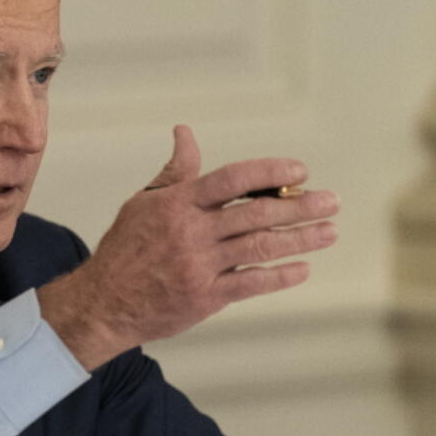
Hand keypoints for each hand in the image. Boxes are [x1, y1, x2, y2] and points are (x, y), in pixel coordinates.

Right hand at [39, 124, 338, 369]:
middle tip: (332, 201)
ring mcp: (200, 266)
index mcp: (178, 203)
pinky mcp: (205, 297)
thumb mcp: (144, 203)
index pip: (232, 178)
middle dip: (300, 206)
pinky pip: (251, 284)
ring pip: (261, 247)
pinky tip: (303, 269)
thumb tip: (185, 132)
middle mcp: (192, 232)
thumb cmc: (125, 248)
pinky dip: (280, 276)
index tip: (300, 170)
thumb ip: (175, 171)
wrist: (104, 302)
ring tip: (329, 232)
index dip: (270, 171)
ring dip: (301, 239)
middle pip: (257, 213)